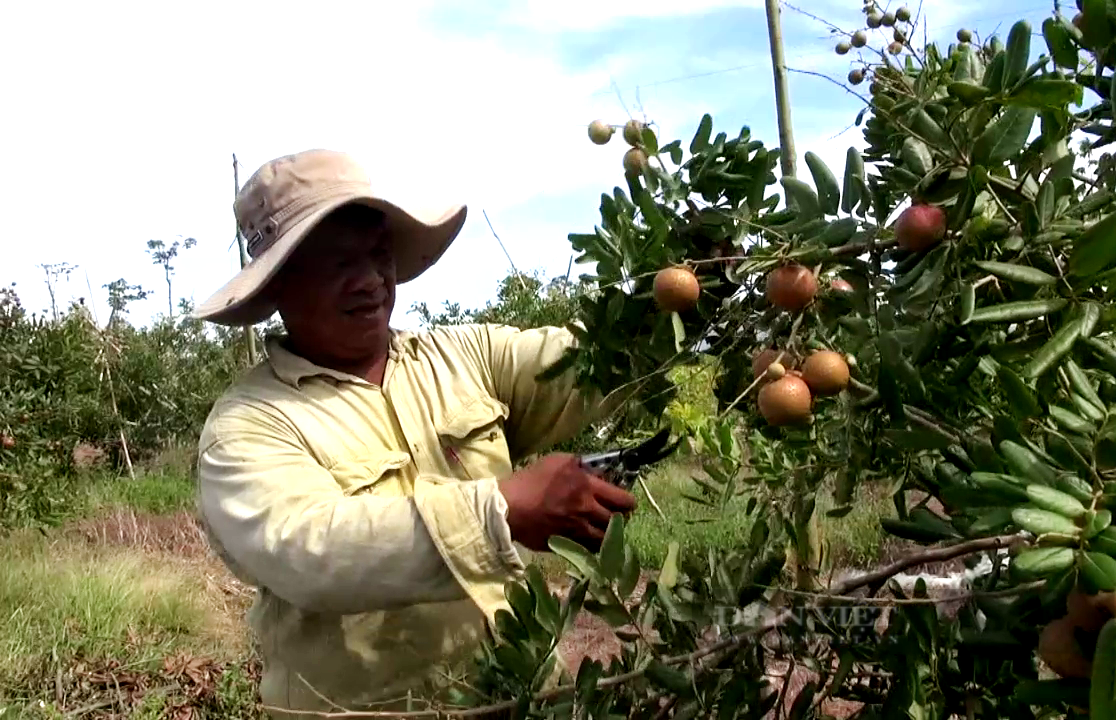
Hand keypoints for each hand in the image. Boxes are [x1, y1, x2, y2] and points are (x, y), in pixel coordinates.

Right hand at [498, 453, 636, 552]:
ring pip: (605, 538)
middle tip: (618, 517)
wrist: (508, 508)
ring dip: (609, 534)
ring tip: (606, 530)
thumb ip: (581, 465)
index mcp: (587, 487)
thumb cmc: (531, 480)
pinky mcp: (566, 545)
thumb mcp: (557, 461)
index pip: (622, 499)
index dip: (629, 502)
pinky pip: (588, 549)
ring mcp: (577, 531)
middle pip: (617, 521)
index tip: (628, 503)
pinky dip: (593, 545)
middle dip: (622, 519)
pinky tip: (590, 540)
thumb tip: (598, 471)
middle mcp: (586, 511)